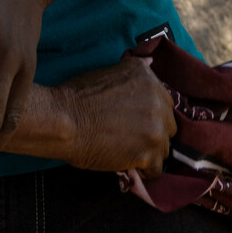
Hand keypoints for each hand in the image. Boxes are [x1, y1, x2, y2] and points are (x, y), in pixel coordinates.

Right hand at [48, 58, 175, 173]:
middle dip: (153, 131)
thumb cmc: (76, 96)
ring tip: (125, 151)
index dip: (150, 113)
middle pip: (169, 124)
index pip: (163, 100)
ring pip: (164, 148)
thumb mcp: (107, 73)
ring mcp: (155, 128)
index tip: (136, 120)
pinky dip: (142, 169)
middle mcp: (157, 100)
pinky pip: (156, 168)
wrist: (62, 120)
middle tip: (130, 136)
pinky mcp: (148, 154)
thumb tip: (151, 62)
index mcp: (146, 77)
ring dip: (148, 151)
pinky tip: (127, 164)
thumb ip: (133, 74)